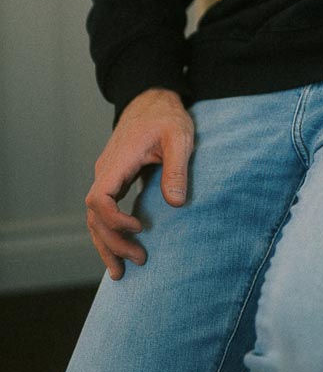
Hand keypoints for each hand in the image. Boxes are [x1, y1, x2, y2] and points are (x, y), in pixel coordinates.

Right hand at [85, 87, 194, 279]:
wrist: (154, 99)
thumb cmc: (166, 116)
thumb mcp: (179, 137)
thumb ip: (176, 168)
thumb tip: (175, 203)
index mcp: (118, 161)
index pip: (99, 198)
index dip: (114, 220)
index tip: (138, 228)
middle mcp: (106, 170)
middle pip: (94, 215)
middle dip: (112, 242)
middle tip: (140, 260)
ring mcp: (108, 176)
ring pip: (94, 217)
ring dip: (106, 244)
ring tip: (120, 272)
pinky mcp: (114, 180)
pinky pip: (103, 212)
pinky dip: (108, 233)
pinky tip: (118, 251)